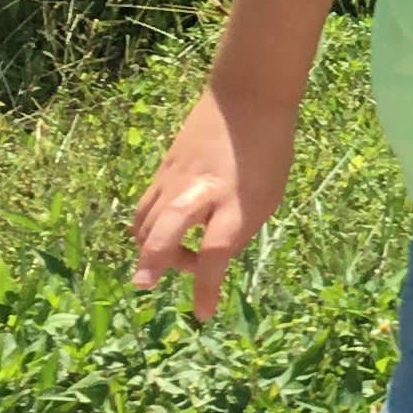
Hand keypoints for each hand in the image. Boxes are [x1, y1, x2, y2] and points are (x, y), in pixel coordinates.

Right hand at [129, 88, 294, 321]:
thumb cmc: (266, 152)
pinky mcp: (162, 171)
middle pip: (167, 230)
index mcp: (235, 202)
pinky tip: (155, 237)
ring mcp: (176, 179)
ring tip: (161, 265)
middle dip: (153, 261)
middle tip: (145, 284)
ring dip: (148, 249)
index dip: (208, 287)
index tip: (203, 315)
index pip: (218, 252)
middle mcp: (201, 192)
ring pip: (147, 220)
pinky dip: (145, 228)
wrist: (248, 98)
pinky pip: (145, 207)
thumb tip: (209, 260)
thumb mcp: (265, 198)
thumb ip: (236, 231)